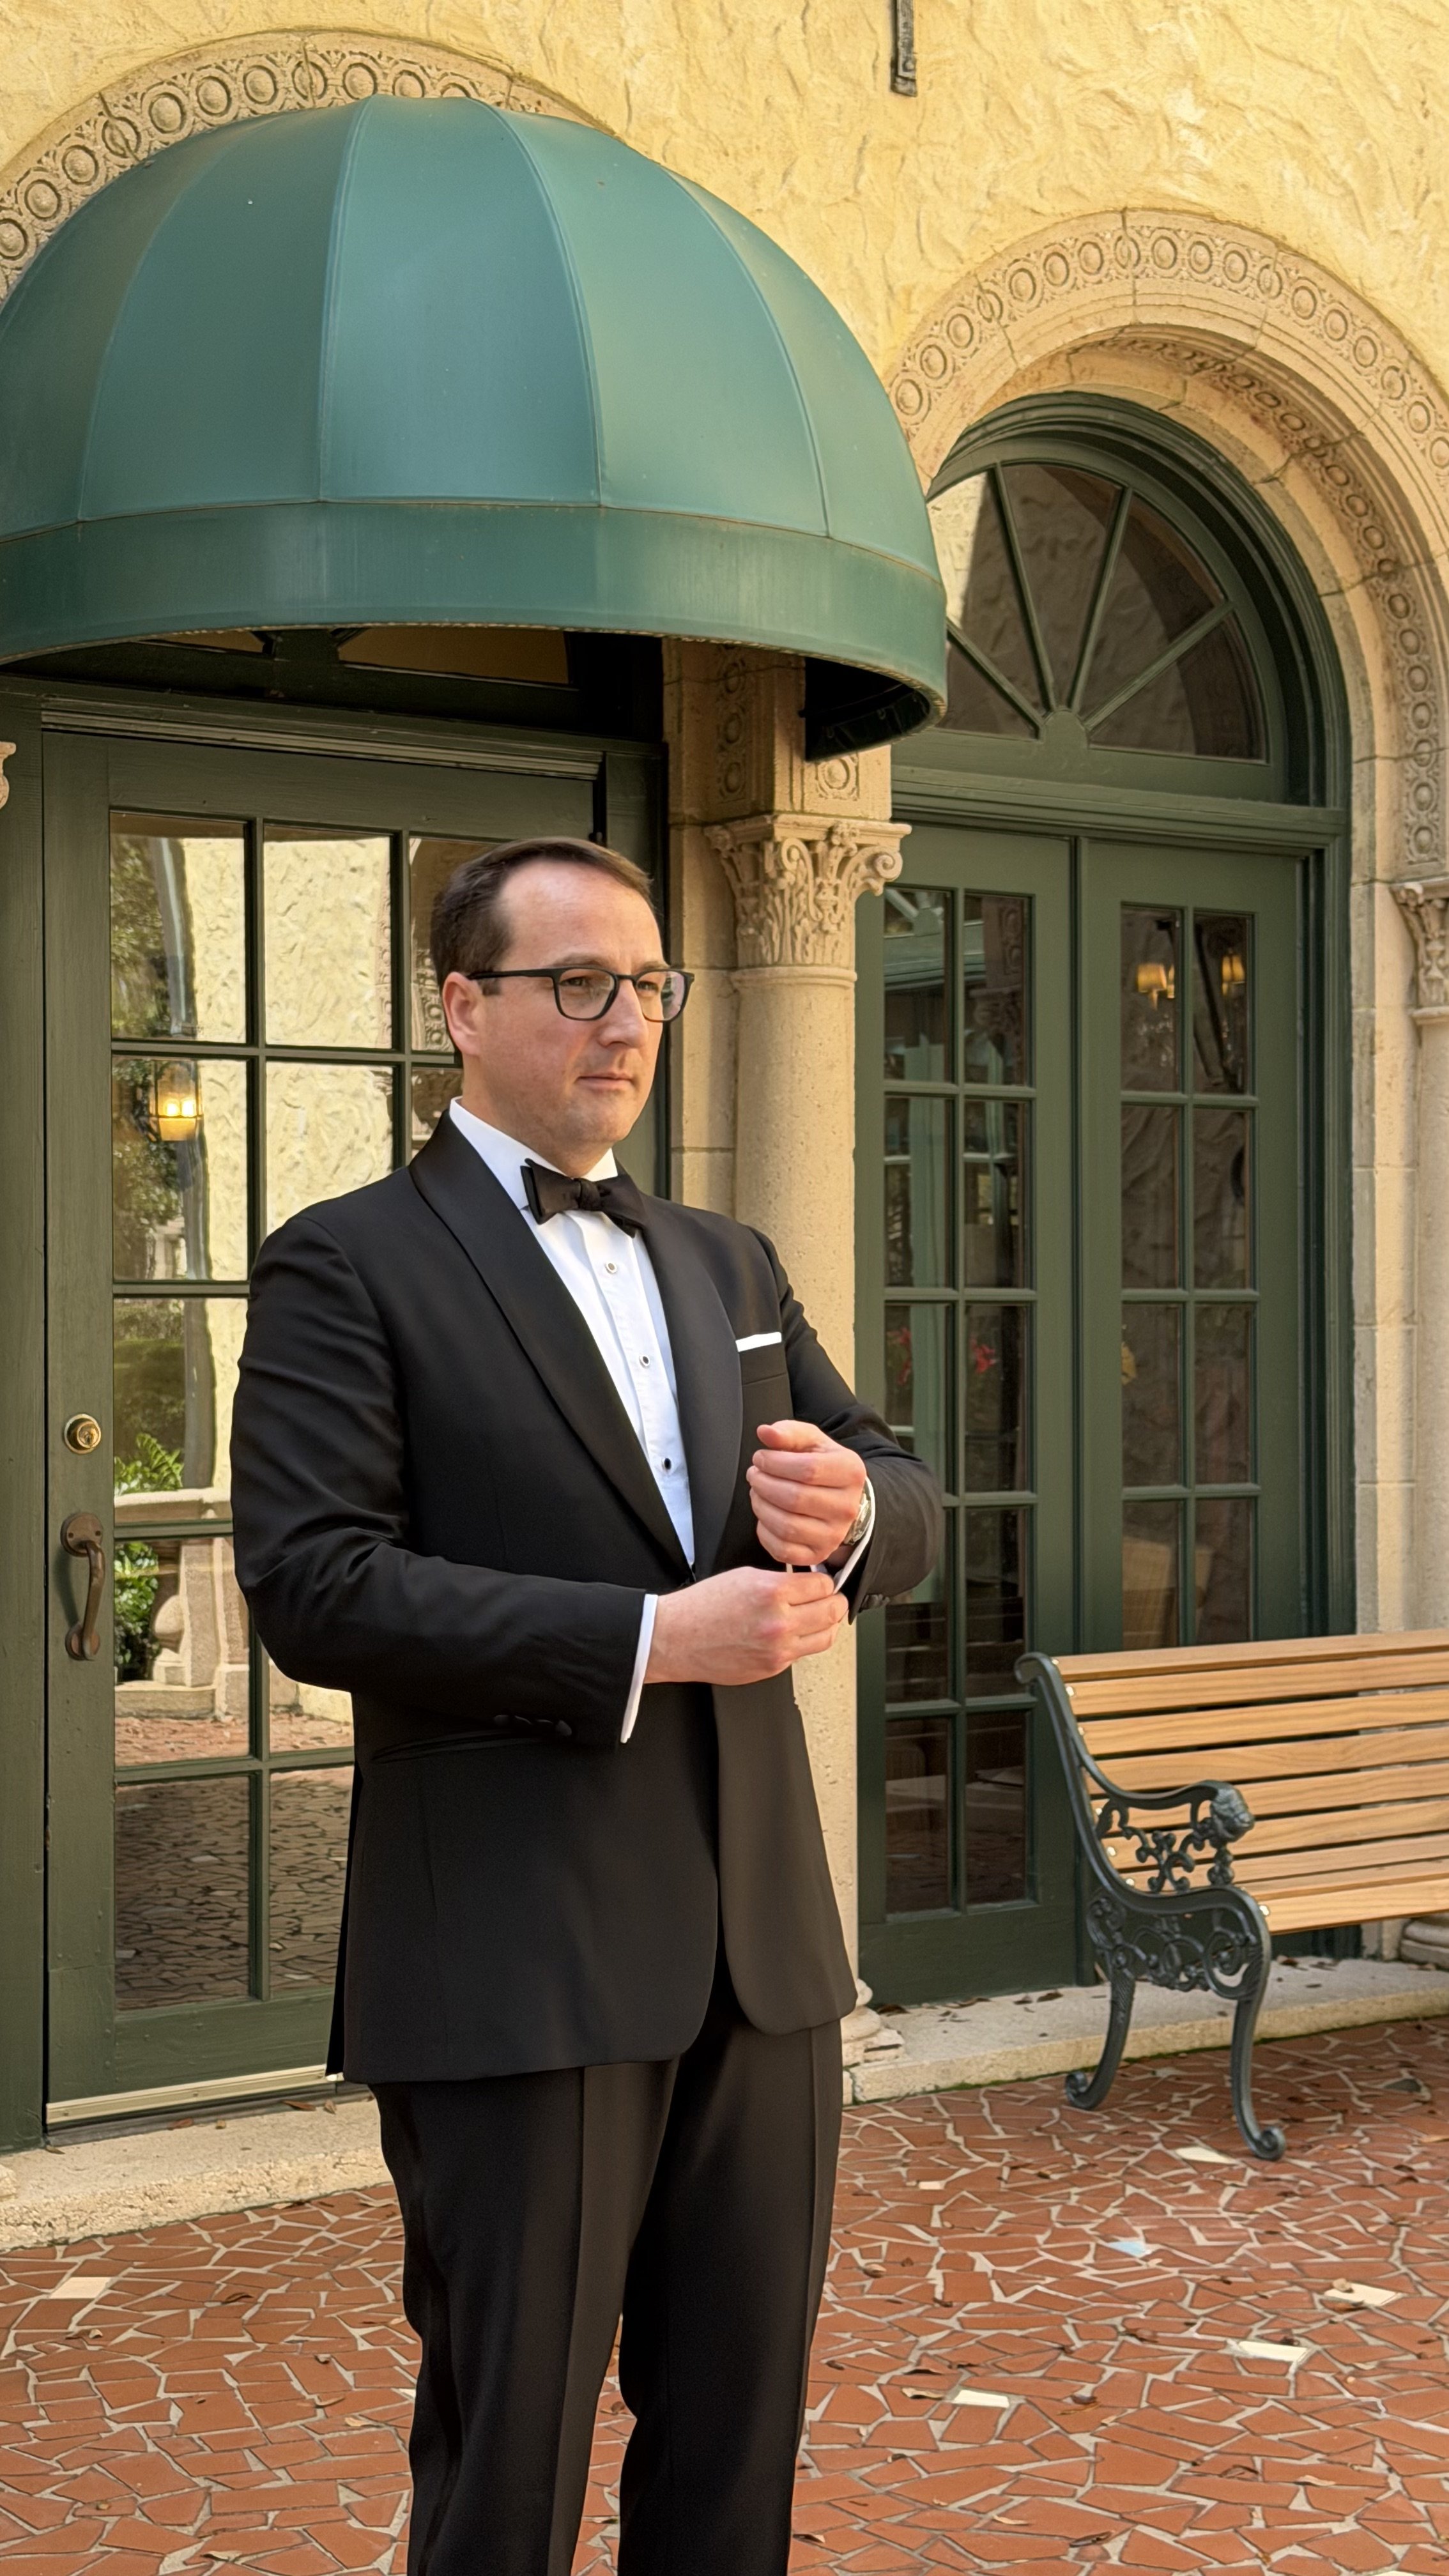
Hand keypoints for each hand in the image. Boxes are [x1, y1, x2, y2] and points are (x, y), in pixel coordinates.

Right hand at [645, 1567, 846, 1685]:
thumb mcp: (745, 1576)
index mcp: (772, 1593)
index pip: (824, 1585)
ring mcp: (778, 1650)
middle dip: (834, 1601)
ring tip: (817, 1616)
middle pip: (832, 1611)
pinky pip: (803, 1653)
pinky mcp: (773, 1668)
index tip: (822, 1581)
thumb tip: (809, 1584)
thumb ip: (782, 1581)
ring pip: (826, 1637)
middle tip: (829, 1597)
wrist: (676, 1638)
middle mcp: (779, 1623)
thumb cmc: (703, 1606)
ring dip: (826, 1625)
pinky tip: (792, 1633)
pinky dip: (804, 1642)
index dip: (825, 1580)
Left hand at [746, 1419, 867, 1567]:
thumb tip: (766, 1432)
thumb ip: (789, 1433)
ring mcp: (833, 1535)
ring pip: (786, 1526)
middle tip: (755, 1474)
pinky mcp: (817, 1554)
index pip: (808, 1470)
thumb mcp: (812, 1442)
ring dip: (761, 1506)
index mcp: (850, 1472)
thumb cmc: (823, 1468)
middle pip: (794, 1498)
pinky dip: (764, 1532)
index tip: (760, 1458)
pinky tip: (765, 1515)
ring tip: (758, 1492)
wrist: (842, 1500)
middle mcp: (847, 1507)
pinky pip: (782, 1550)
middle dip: (763, 1484)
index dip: (774, 1463)